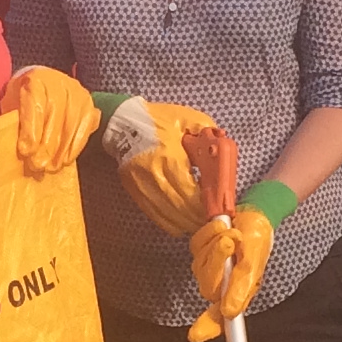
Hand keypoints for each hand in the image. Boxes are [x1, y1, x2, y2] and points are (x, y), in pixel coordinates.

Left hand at [2, 66, 99, 176]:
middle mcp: (59, 82)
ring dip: (60, 150)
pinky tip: (66, 161)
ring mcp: (77, 93)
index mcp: (36, 80)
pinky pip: (85, 128)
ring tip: (50, 168)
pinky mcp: (89, 105)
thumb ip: (14, 122)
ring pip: (71, 123)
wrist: (47, 85)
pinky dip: (75, 147)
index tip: (26, 151)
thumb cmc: (25, 100)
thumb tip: (15, 147)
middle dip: (46, 144)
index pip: (34, 104)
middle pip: (55, 115)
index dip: (31, 129)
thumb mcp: (13, 105)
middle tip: (37, 166)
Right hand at [100, 97, 219, 236]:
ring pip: (168, 215)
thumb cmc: (155, 120)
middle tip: (213, 219)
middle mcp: (154, 176)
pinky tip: (182, 223)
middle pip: (180, 207)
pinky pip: (155, 215)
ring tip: (200, 223)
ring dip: (186, 222)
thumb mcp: (183, 117)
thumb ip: (204, 128)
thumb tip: (220, 139)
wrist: (121, 124)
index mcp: (169, 157)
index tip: (217, 208)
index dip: (205, 203)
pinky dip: (171, 222)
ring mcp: (143, 187)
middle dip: (199, 217)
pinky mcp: (136, 192)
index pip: (190, 191)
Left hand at [183, 205, 274, 341]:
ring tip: (233, 233)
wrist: (253, 214)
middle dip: (218, 261)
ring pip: (200, 264)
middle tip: (231, 242)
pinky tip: (223, 227)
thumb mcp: (254, 262)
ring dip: (216, 244)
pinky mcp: (200, 251)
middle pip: (208, 285)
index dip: (207, 328)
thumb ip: (243, 285)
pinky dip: (209, 233)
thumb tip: (230, 312)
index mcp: (236, 295)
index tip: (195, 336)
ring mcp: (208, 268)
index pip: (219, 319)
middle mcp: (220, 286)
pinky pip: (196, 245)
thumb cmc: (258, 240)